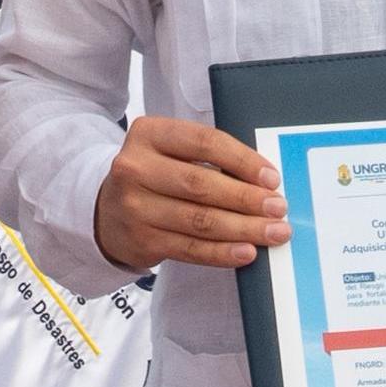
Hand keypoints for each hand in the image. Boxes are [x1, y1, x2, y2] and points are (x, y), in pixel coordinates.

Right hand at [90, 116, 287, 271]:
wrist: (107, 211)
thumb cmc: (155, 176)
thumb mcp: (170, 152)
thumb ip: (208, 158)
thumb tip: (264, 182)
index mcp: (149, 134)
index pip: (204, 143)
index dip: (242, 160)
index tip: (271, 178)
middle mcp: (135, 168)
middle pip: (202, 185)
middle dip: (247, 198)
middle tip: (278, 208)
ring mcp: (135, 207)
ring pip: (199, 220)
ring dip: (243, 228)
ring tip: (273, 232)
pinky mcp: (141, 240)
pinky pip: (190, 249)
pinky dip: (222, 252)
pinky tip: (246, 252)